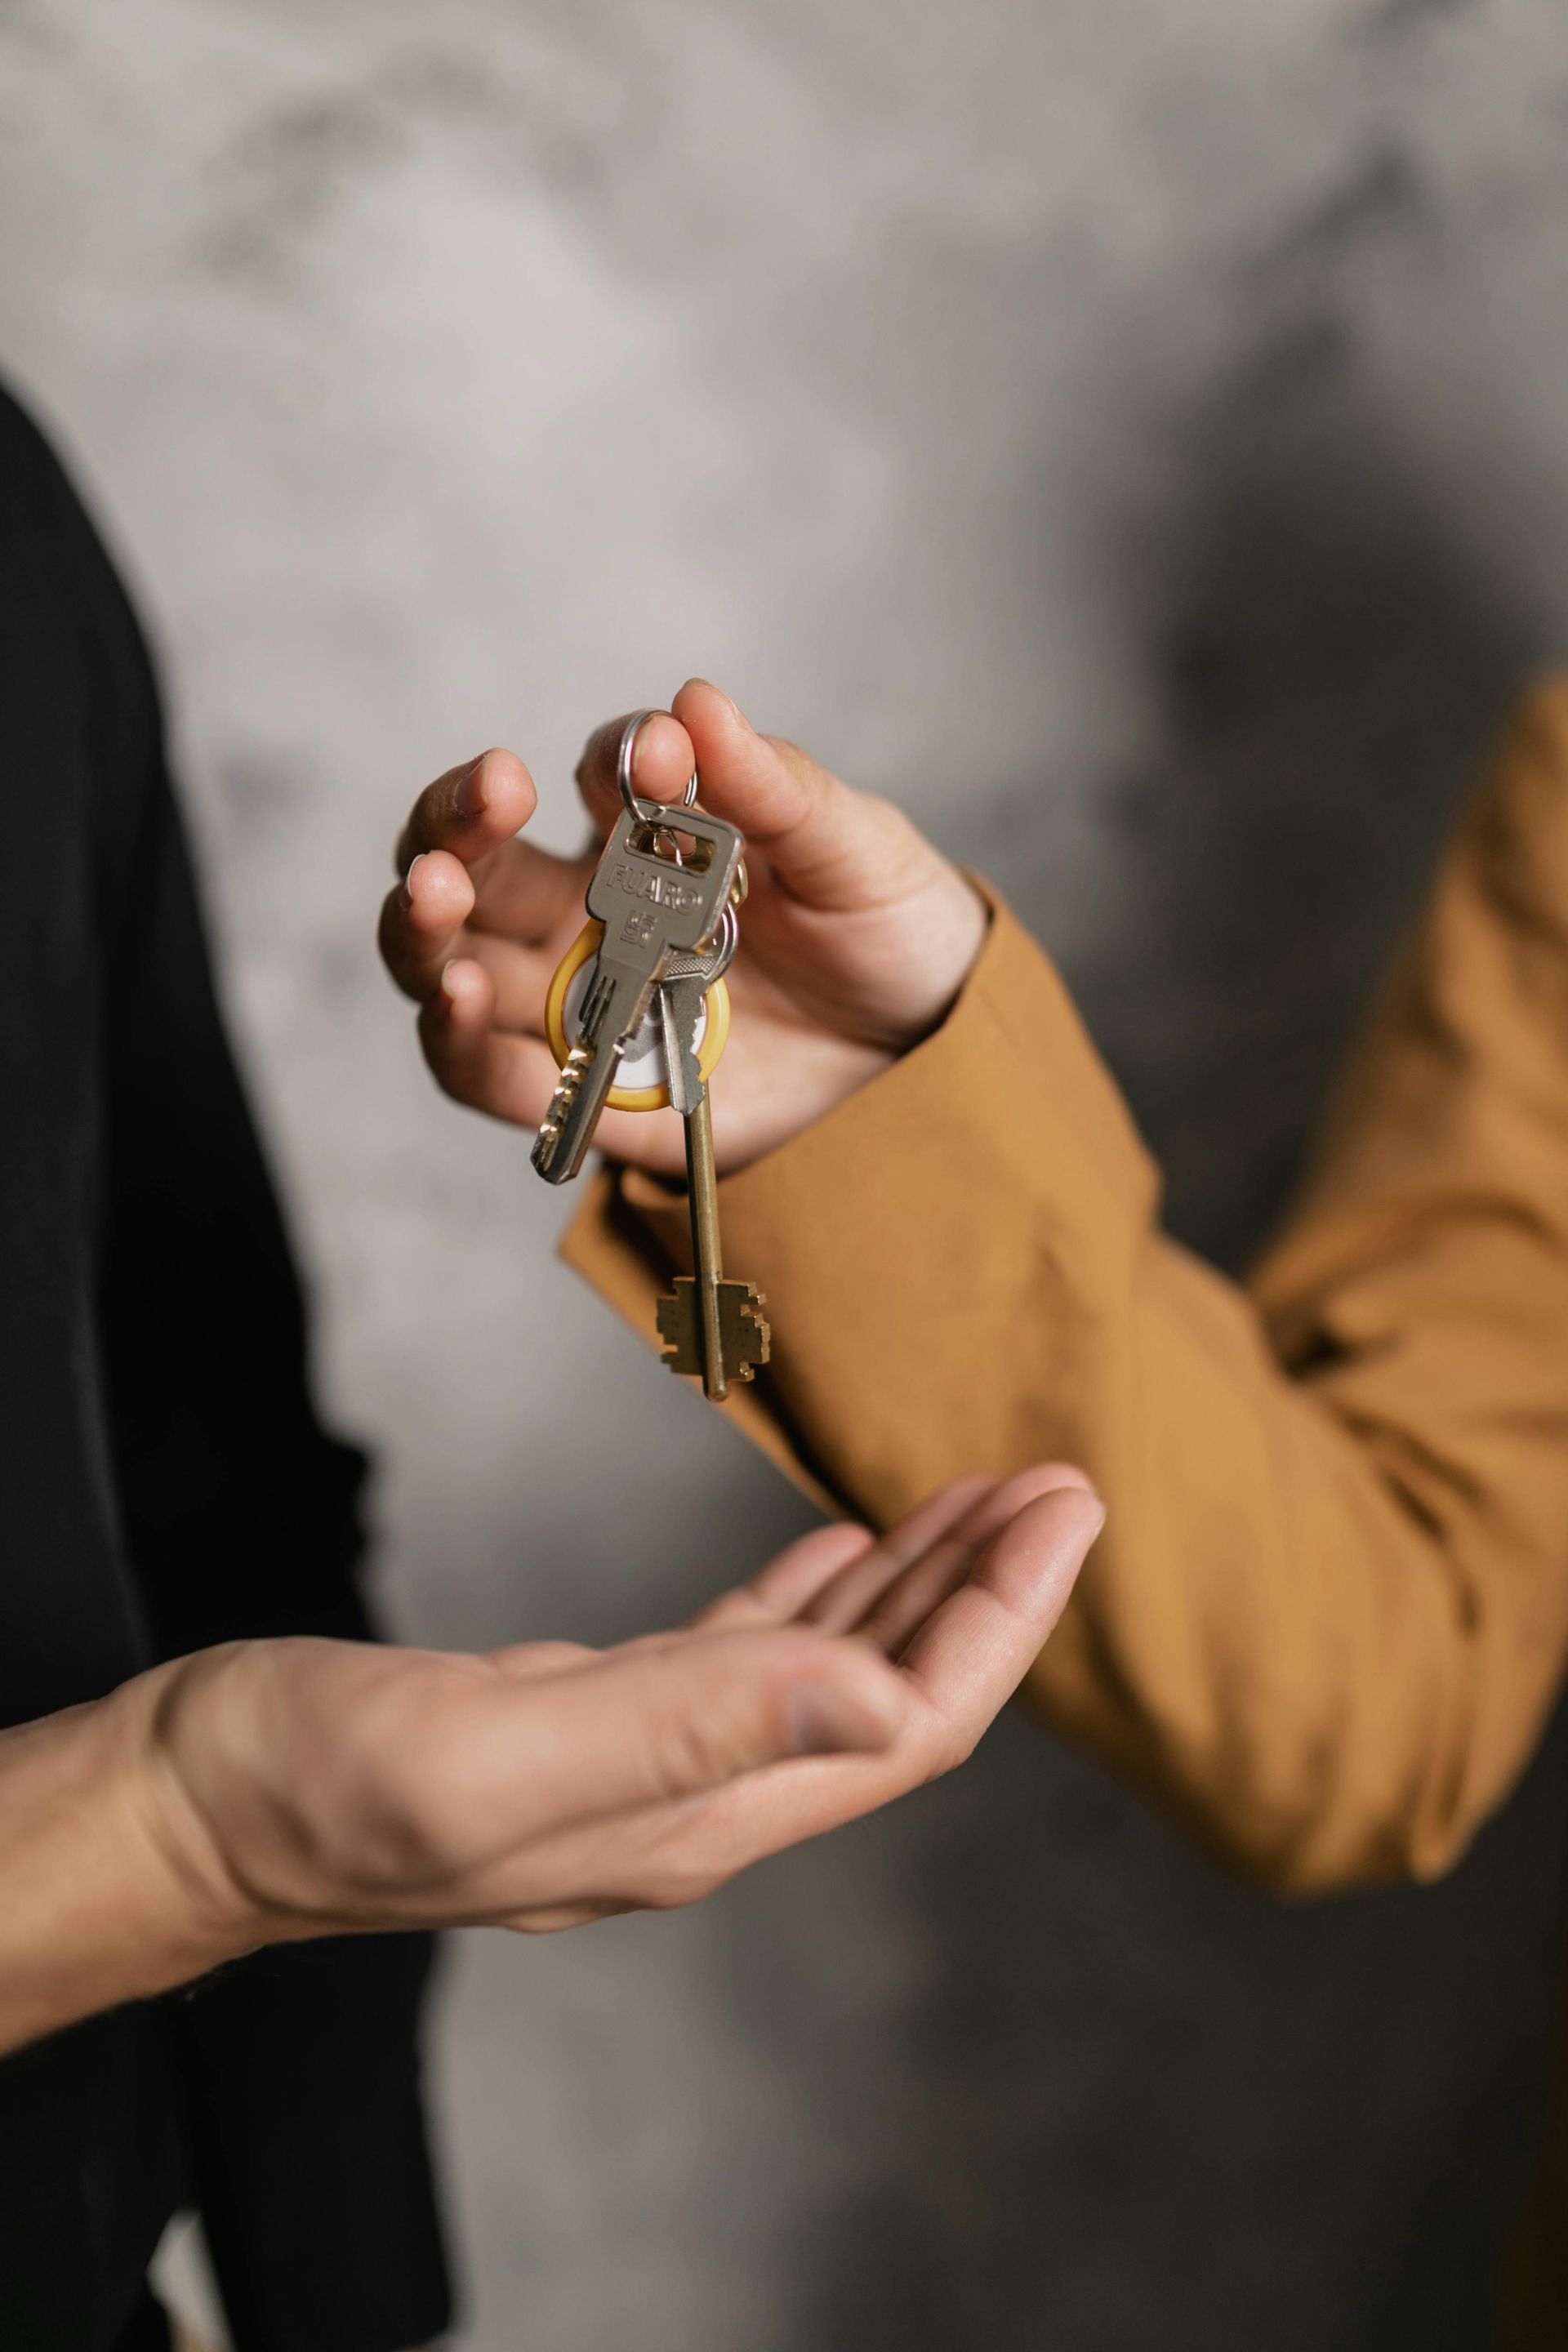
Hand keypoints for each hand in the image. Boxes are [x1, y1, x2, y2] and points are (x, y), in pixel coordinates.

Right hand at [126, 1470, 1095, 1956]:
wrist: (193, 1805)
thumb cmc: (316, 1784)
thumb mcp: (504, 1748)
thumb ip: (692, 1723)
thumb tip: (885, 1702)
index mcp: (695, 1810)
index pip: (906, 1723)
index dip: (1000, 1621)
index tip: (1065, 1508)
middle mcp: (691, 1799)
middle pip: (889, 1696)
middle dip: (985, 1594)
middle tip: (1057, 1484)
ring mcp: (640, 1764)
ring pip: (825, 1671)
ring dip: (912, 1586)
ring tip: (981, 1501)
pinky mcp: (586, 1720)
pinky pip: (740, 1656)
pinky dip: (809, 1599)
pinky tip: (843, 1551)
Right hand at [378, 680, 987, 1174]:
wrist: (934, 1061)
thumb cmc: (890, 935)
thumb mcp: (855, 852)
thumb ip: (775, 789)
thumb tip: (697, 702)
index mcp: (658, 837)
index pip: (605, 776)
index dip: (619, 758)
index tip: (657, 752)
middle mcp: (597, 913)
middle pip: (481, 865)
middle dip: (454, 825)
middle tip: (481, 799)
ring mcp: (586, 1003)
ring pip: (455, 962)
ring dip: (425, 930)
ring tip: (432, 896)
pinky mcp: (594, 1093)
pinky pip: (495, 1075)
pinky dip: (458, 1043)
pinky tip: (454, 1001)